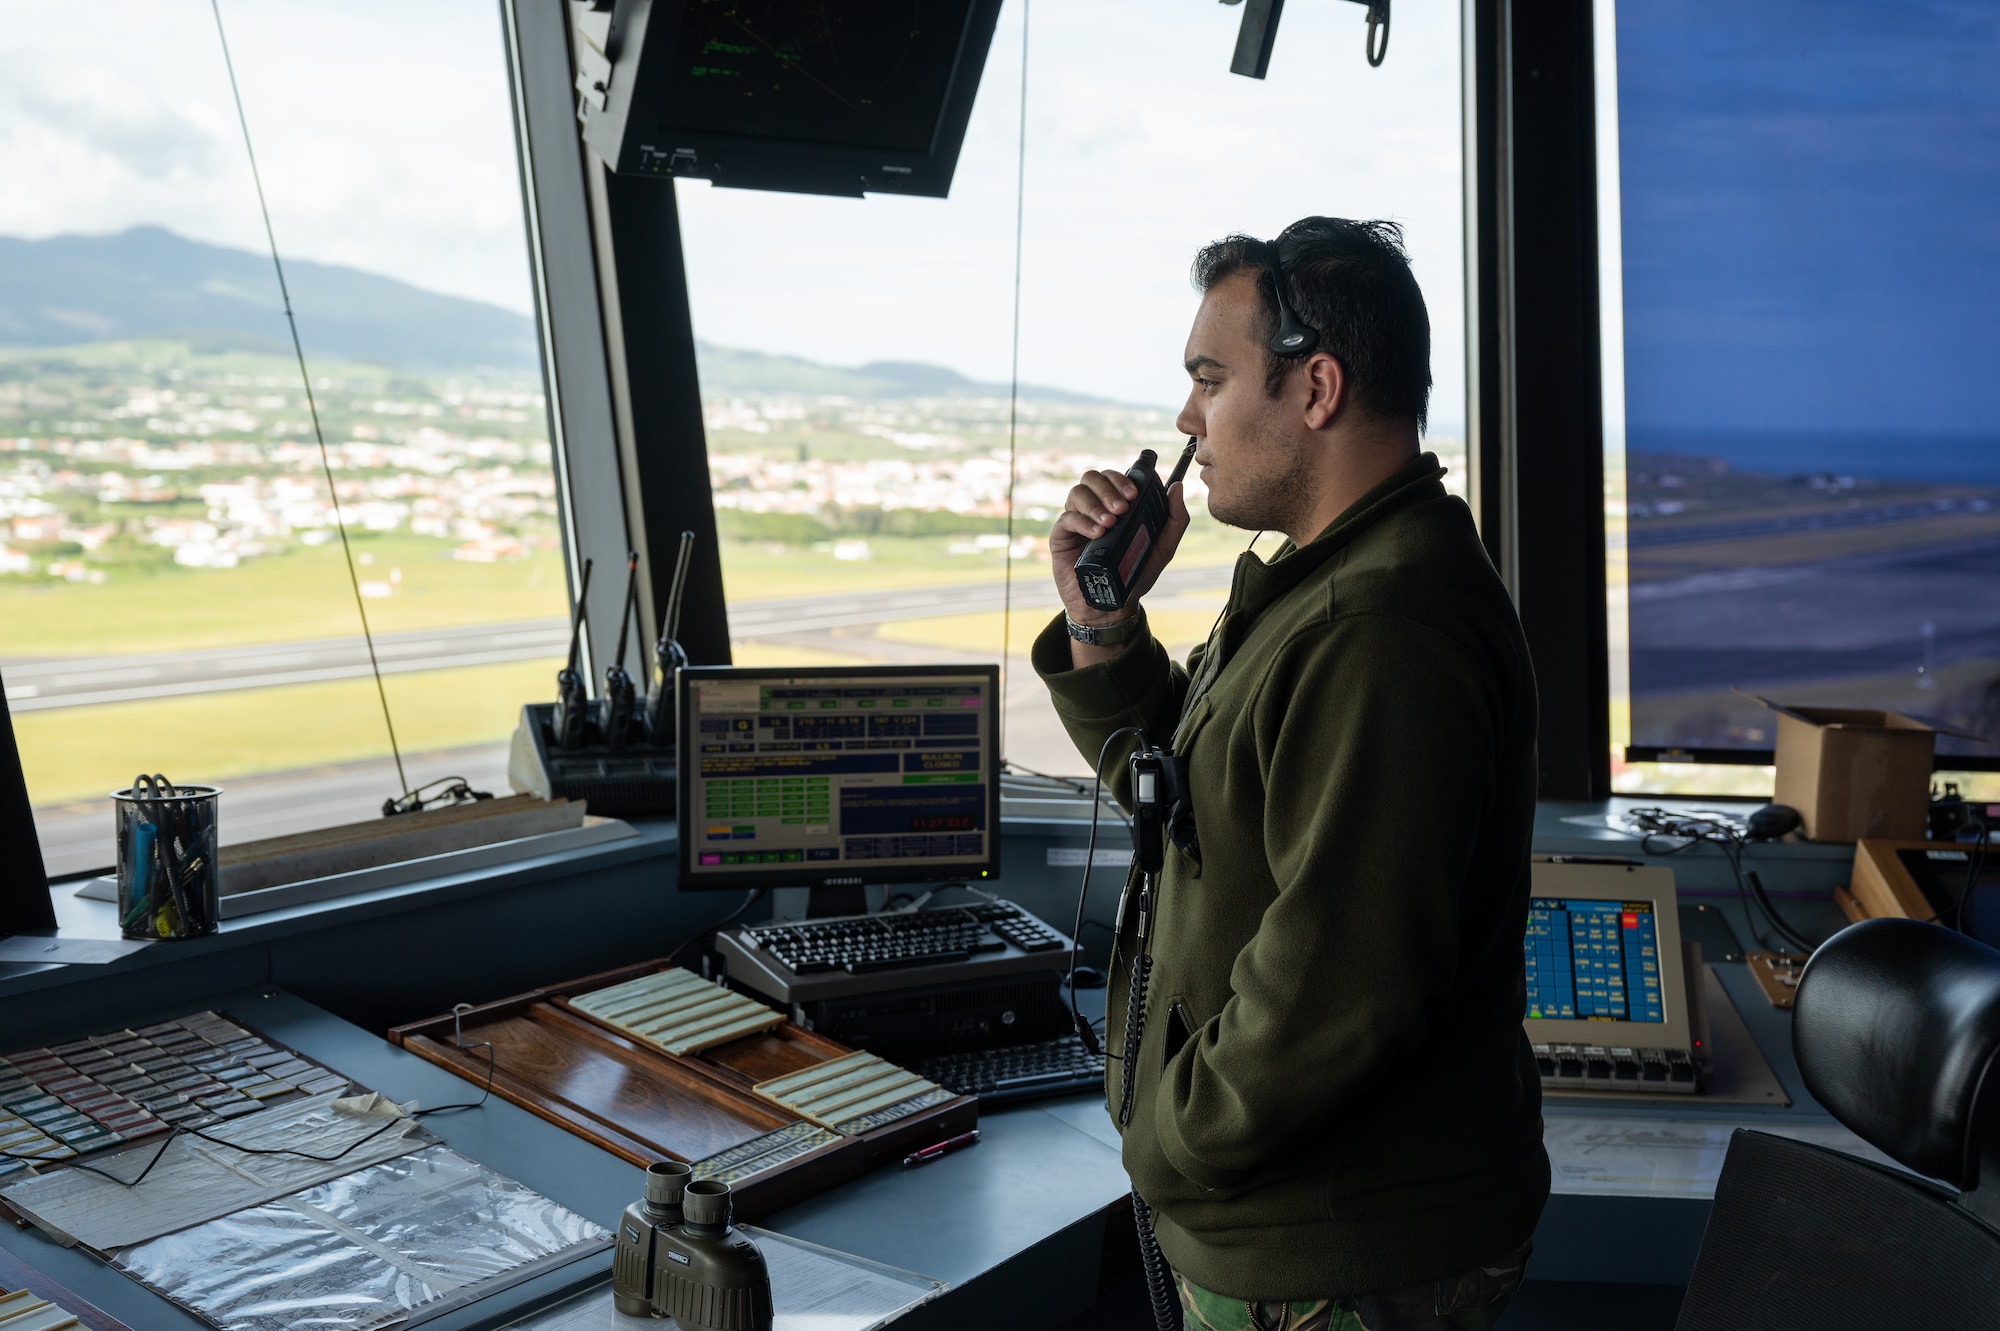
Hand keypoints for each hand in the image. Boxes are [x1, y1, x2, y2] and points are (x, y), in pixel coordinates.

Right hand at [1049, 467, 1191, 628]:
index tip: (1133, 494)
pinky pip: (1066, 518)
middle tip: (1122, 508)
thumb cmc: (1135, 575)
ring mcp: (1077, 521)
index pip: (1112, 477)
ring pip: (1077, 492)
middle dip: (1108, 488)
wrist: (1112, 606)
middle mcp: (1094, 508)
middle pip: (1092, 477)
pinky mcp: (1062, 537)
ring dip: (1095, 504)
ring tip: (1110, 523)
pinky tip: (1097, 534)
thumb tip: (1177, 487)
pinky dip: (1082, 522)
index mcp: (1115, 506)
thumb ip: (1174, 519)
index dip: (1121, 479)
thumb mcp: (1163, 549)